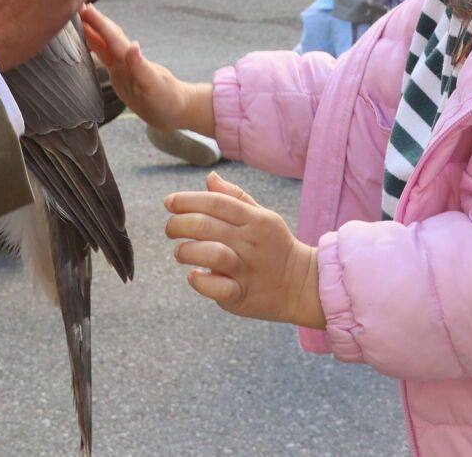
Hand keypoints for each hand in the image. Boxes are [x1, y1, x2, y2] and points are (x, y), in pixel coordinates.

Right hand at [80, 5, 208, 133]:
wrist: (175, 110)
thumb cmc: (167, 99)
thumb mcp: (154, 86)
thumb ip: (141, 67)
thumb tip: (133, 45)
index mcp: (130, 60)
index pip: (112, 37)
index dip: (98, 23)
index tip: (85, 8)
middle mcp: (124, 60)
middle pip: (107, 36)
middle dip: (93, 22)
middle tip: (76, 7)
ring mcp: (122, 67)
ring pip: (104, 44)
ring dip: (92, 31)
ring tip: (78, 20)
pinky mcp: (120, 75)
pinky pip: (104, 56)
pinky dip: (95, 46)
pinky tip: (88, 43)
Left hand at [165, 173, 325, 328]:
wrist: (302, 285)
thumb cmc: (274, 246)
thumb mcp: (262, 216)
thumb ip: (234, 197)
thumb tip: (210, 177)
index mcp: (255, 219)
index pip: (216, 202)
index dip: (187, 199)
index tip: (169, 202)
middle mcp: (250, 242)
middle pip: (206, 225)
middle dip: (178, 224)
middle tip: (170, 230)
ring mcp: (247, 269)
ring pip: (210, 253)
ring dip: (186, 251)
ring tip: (180, 253)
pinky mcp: (242, 295)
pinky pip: (217, 288)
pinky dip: (200, 281)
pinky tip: (195, 275)